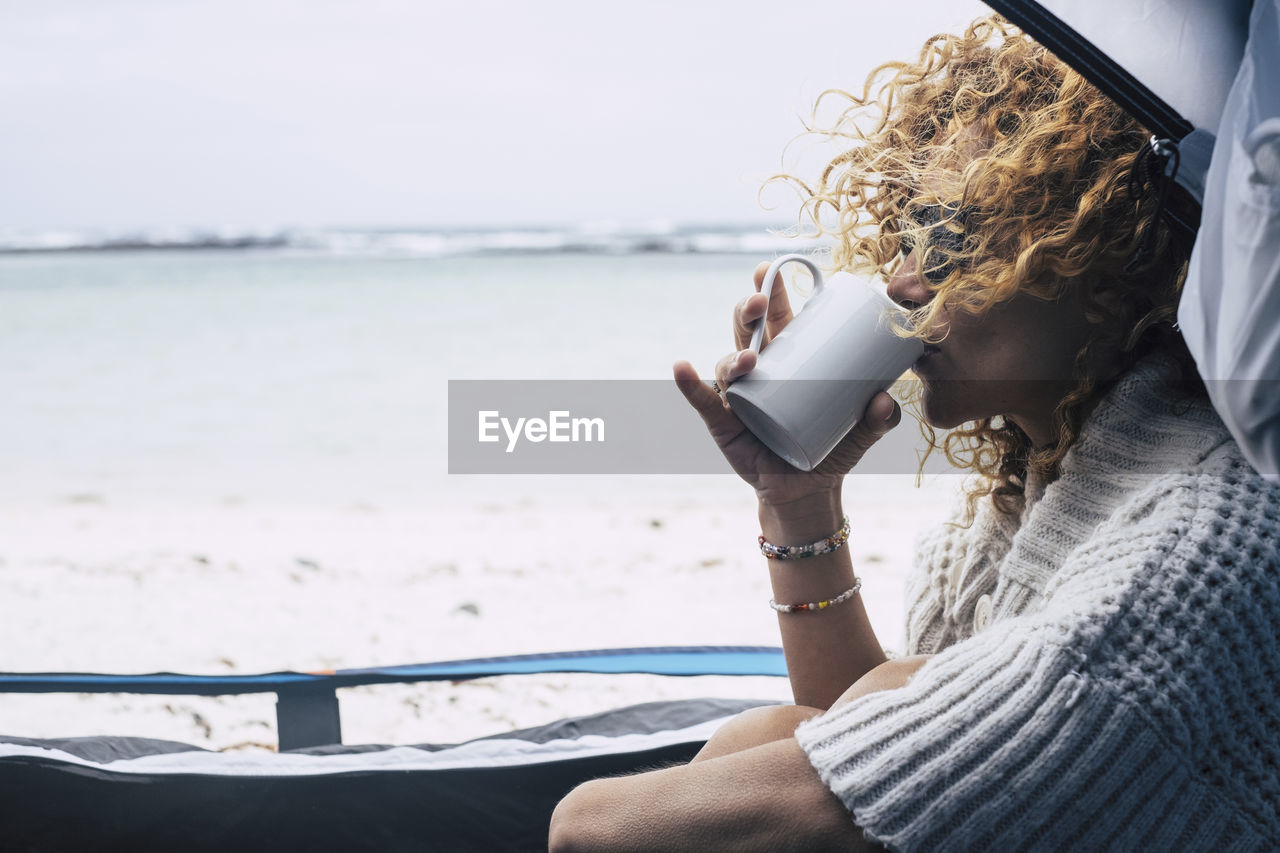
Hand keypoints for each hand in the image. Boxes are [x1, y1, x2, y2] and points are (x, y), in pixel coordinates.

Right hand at [674, 261, 901, 507]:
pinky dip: (690, 385)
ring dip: (733, 355)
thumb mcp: (863, 432)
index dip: (771, 290)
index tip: (769, 270)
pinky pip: (703, 401)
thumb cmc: (833, 448)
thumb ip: (879, 417)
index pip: (776, 317)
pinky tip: (681, 369)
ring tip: (748, 361)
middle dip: (749, 309)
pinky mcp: (724, 424)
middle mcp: (758, 371)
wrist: (810, 491)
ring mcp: (739, 395)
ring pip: (728, 363)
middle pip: (747, 330)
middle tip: (760, 303)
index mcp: (788, 360)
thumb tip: (883, 399)